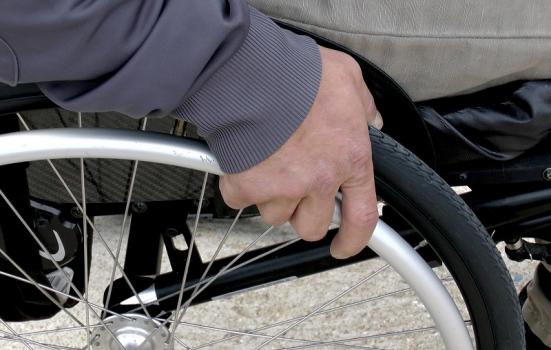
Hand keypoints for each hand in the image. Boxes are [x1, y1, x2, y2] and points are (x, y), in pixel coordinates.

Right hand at [219, 46, 379, 258]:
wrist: (253, 74)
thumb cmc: (300, 74)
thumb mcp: (348, 79)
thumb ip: (363, 105)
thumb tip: (370, 120)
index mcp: (349, 159)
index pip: (361, 217)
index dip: (353, 240)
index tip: (342, 247)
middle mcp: (318, 181)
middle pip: (311, 226)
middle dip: (302, 213)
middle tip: (293, 188)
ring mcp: (282, 188)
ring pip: (275, 215)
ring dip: (271, 197)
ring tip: (266, 164)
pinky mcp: (248, 187)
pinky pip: (241, 201)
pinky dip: (240, 185)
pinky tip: (243, 161)